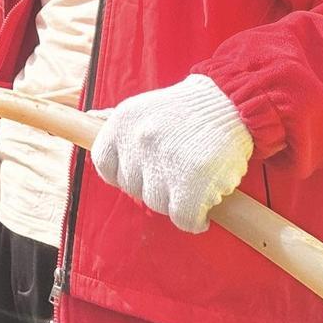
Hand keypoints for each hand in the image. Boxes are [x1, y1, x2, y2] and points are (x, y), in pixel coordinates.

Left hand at [89, 74, 253, 233]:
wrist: (233, 102)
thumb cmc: (187, 110)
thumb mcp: (144, 106)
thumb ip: (115, 117)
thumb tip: (90, 117)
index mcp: (122, 123)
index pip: (104, 165)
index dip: (125, 174)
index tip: (146, 173)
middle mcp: (137, 141)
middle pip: (133, 188)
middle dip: (155, 186)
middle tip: (178, 172)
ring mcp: (163, 162)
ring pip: (158, 204)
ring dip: (176, 201)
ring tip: (195, 181)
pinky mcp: (191, 182)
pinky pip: (183, 218)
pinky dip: (195, 220)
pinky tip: (205, 206)